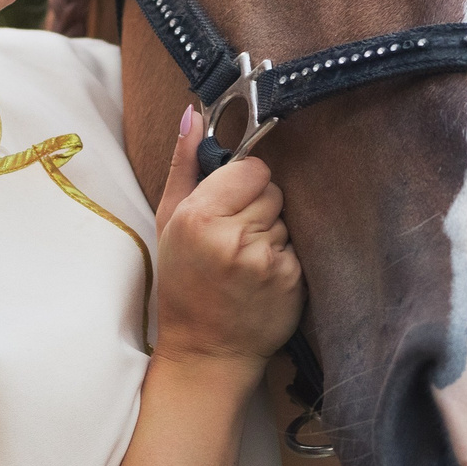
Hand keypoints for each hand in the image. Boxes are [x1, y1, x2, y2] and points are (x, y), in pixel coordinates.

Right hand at [150, 107, 303, 380]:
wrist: (206, 351)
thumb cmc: (183, 284)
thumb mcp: (169, 222)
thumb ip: (185, 165)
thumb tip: (193, 113)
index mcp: (199, 217)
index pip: (252, 168)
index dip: (243, 183)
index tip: (230, 203)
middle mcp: (234, 237)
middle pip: (272, 190)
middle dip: (257, 207)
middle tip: (233, 236)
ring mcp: (266, 260)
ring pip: (286, 218)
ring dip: (271, 233)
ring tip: (245, 260)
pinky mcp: (291, 281)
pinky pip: (297, 247)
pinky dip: (283, 258)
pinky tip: (261, 278)